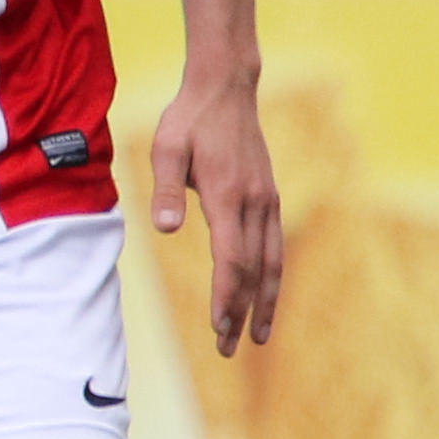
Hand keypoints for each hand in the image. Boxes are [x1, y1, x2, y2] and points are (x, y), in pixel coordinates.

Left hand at [149, 69, 282, 354]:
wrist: (226, 89)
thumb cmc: (189, 120)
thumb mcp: (165, 148)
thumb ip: (166, 189)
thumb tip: (165, 228)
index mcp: (229, 196)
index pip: (230, 259)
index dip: (225, 295)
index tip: (217, 326)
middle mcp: (256, 203)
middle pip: (253, 270)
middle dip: (242, 312)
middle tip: (230, 349)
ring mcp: (268, 201)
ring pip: (272, 262)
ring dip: (265, 302)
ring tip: (257, 337)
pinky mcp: (269, 198)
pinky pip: (274, 246)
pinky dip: (271, 277)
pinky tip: (265, 296)